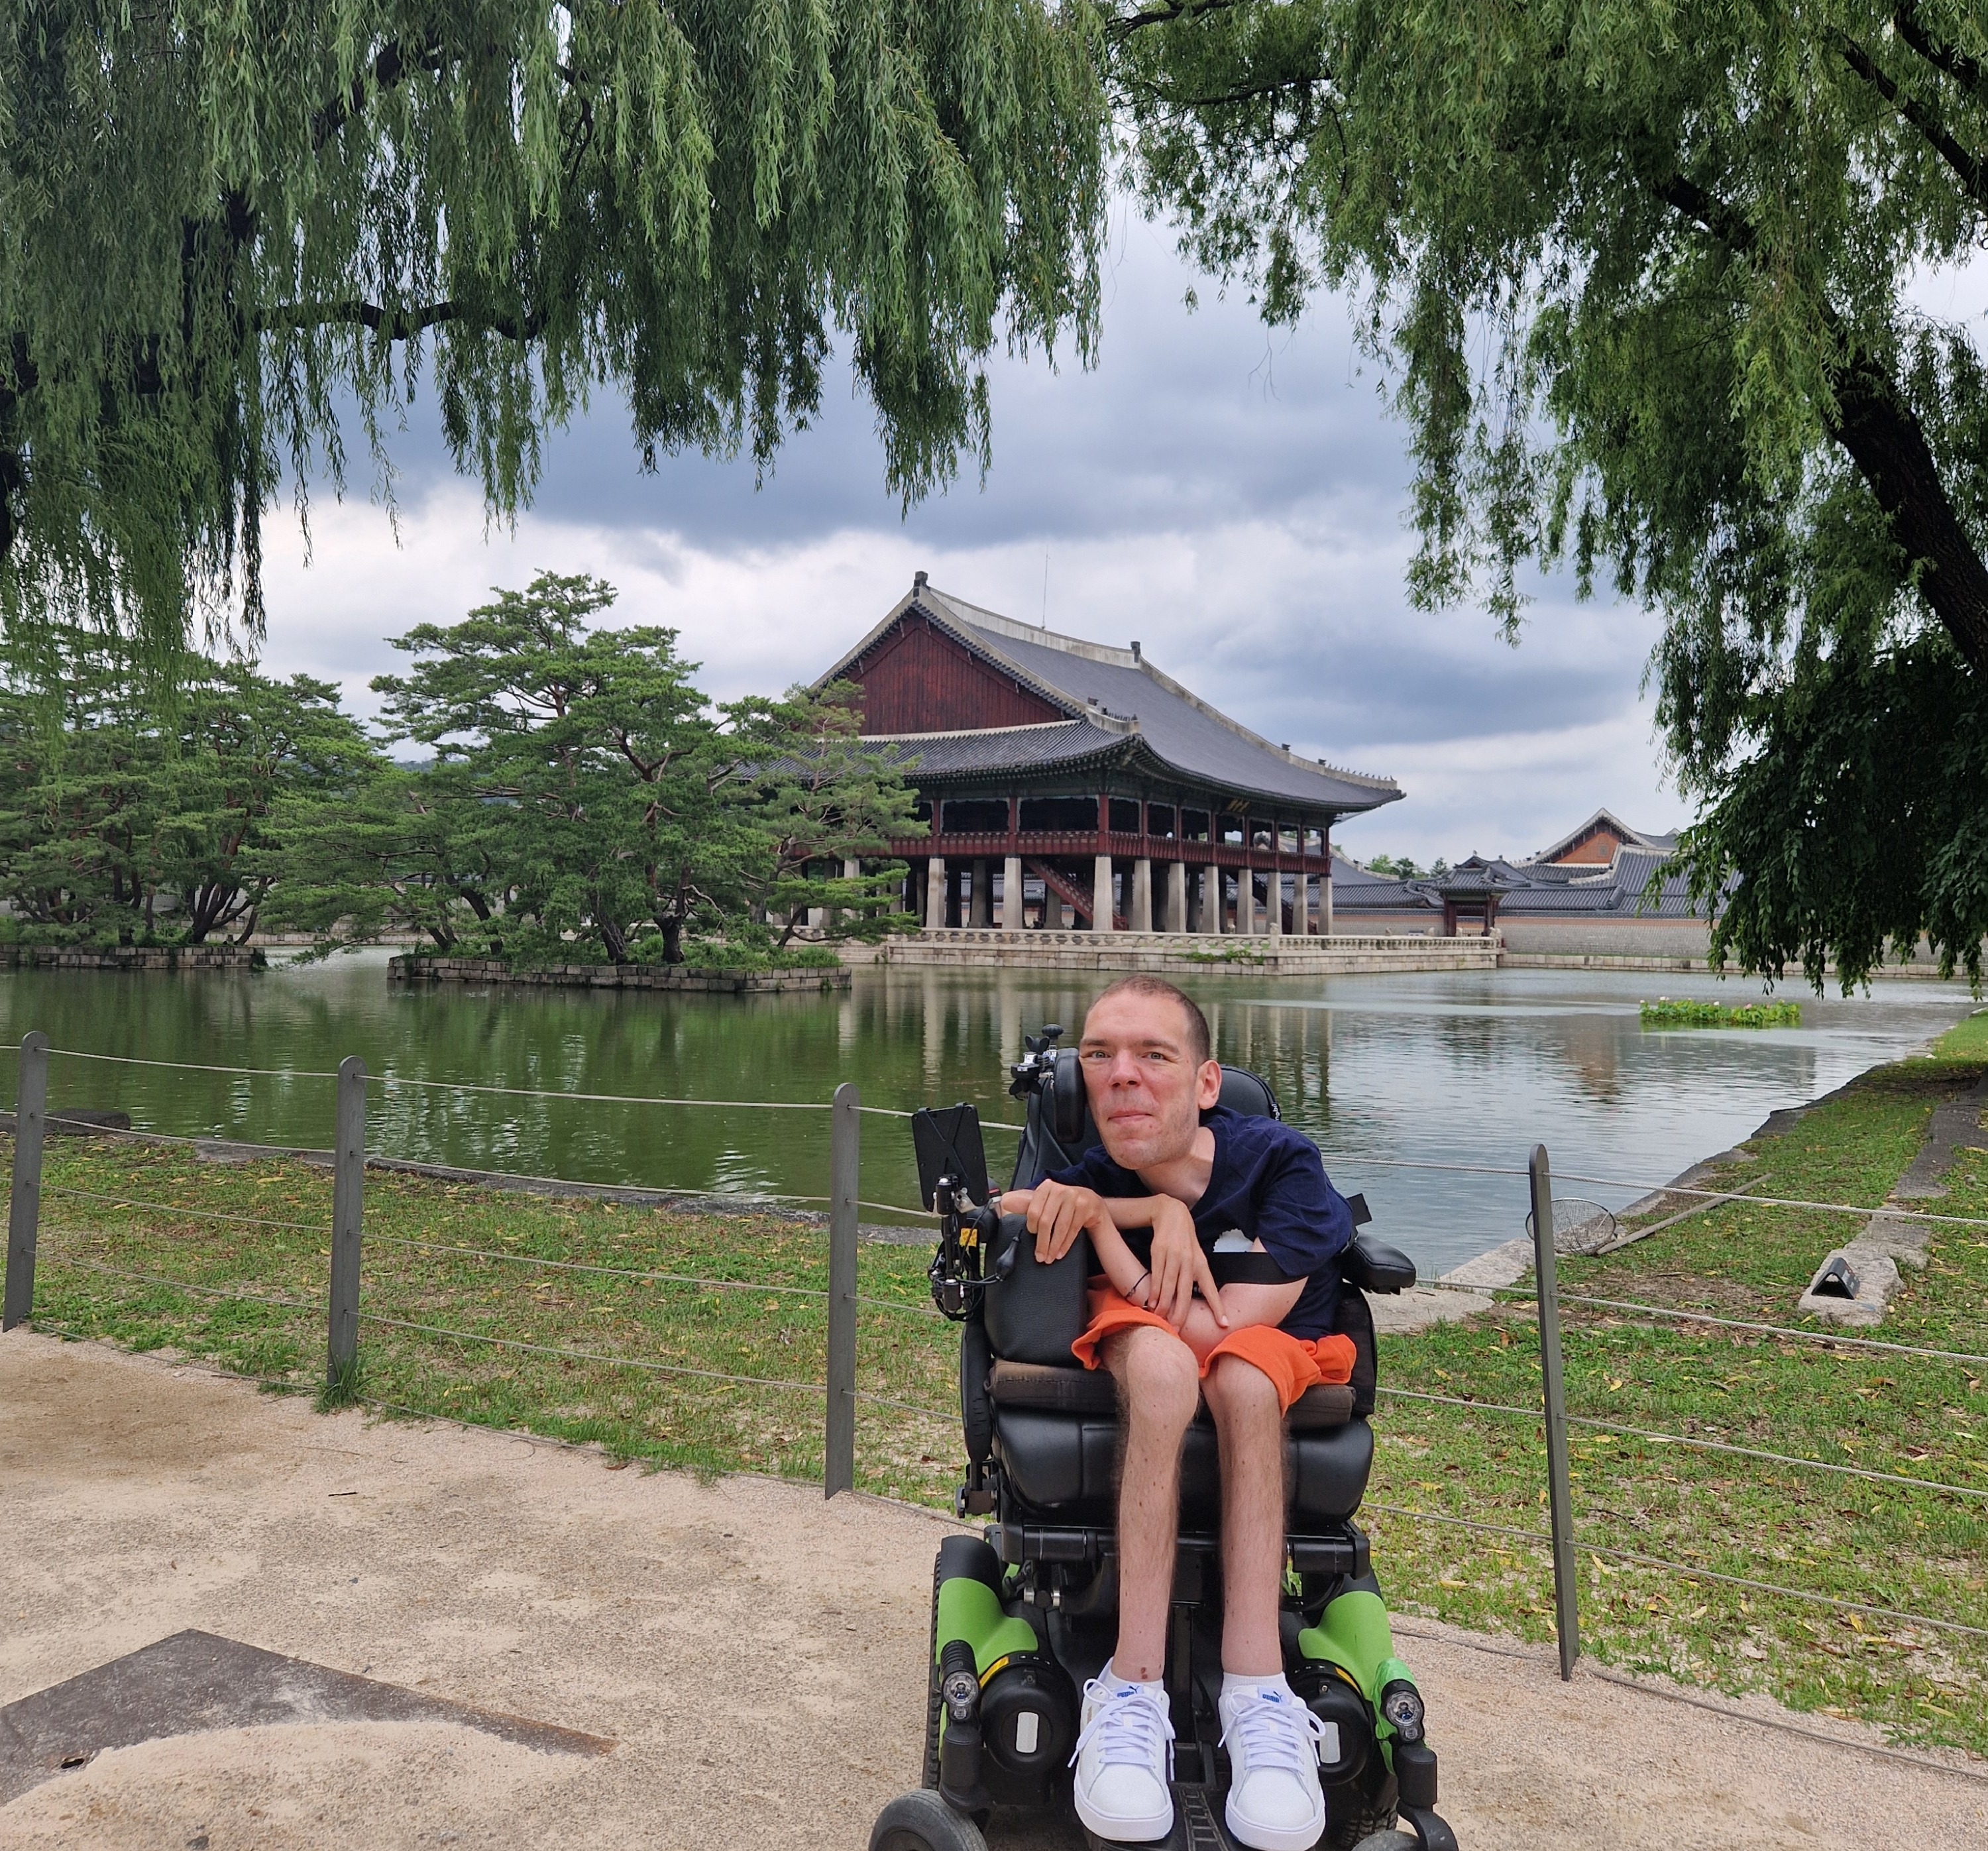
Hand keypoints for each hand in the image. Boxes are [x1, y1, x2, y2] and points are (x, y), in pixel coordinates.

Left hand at [1022, 1179, 1106, 1262]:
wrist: (1090, 1202)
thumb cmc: (1063, 1203)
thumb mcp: (1044, 1201)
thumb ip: (1025, 1204)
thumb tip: (1006, 1203)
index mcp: (1046, 1187)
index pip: (1033, 1210)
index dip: (1032, 1226)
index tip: (1032, 1235)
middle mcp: (1060, 1190)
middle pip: (1046, 1221)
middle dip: (1042, 1242)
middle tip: (1040, 1256)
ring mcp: (1074, 1198)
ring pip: (1060, 1228)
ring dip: (1053, 1246)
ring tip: (1049, 1257)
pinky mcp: (1085, 1207)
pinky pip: (1072, 1231)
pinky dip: (1065, 1245)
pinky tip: (1060, 1253)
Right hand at [1148, 1197, 1224, 1330]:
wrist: (1170, 1213)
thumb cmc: (1184, 1239)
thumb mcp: (1195, 1255)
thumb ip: (1196, 1275)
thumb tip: (1198, 1298)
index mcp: (1201, 1263)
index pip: (1211, 1288)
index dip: (1218, 1306)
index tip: (1224, 1324)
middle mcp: (1189, 1261)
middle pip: (1186, 1292)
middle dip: (1182, 1312)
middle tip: (1179, 1329)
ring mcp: (1174, 1256)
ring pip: (1170, 1285)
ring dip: (1165, 1304)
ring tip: (1162, 1319)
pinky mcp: (1160, 1251)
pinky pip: (1157, 1274)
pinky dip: (1155, 1290)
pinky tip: (1152, 1302)